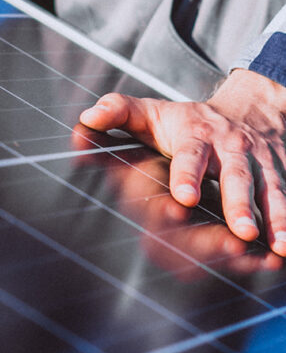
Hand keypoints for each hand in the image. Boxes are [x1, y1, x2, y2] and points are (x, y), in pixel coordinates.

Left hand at [71, 126, 281, 276]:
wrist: (252, 105)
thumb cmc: (190, 120)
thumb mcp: (153, 112)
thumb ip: (119, 112)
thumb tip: (86, 120)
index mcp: (196, 135)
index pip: (191, 155)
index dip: (188, 174)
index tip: (184, 197)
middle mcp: (231, 149)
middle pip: (236, 177)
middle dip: (239, 204)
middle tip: (242, 232)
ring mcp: (259, 163)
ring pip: (270, 190)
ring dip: (276, 218)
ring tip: (279, 246)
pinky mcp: (280, 174)